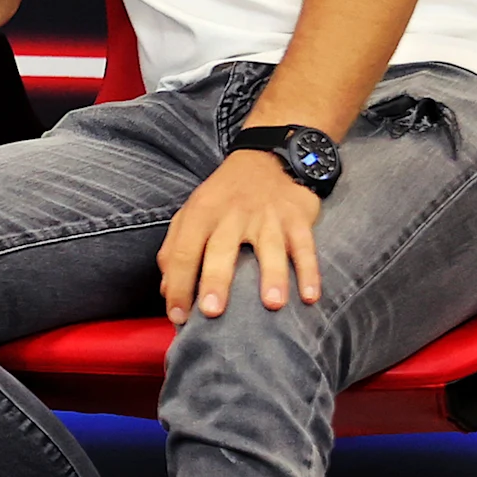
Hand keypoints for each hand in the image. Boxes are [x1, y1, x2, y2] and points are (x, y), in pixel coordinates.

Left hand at [160, 151, 323, 323]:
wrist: (264, 160)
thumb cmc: (220, 198)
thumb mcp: (191, 214)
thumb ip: (174, 250)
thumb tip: (166, 291)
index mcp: (200, 214)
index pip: (184, 252)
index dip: (178, 285)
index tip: (177, 316)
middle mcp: (232, 215)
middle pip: (222, 249)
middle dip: (216, 281)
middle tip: (213, 312)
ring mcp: (267, 216)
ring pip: (271, 248)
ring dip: (273, 277)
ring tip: (273, 305)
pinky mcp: (297, 218)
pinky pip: (305, 246)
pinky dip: (310, 271)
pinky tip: (310, 296)